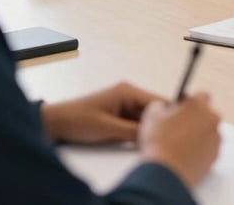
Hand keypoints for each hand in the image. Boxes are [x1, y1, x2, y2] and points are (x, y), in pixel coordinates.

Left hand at [41, 81, 159, 143]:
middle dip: (158, 124)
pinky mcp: (118, 113)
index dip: (169, 113)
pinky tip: (140, 141)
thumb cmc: (78, 120)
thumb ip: (133, 132)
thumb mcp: (108, 129)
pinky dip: (137, 131)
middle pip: (152, 110)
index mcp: (128, 91)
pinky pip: (134, 122)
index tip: (179, 126)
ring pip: (144, 117)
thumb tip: (154, 136)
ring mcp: (123, 103)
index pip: (157, 101)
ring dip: (147, 129)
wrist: (54, 123)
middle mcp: (129, 94)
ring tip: (153, 141)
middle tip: (165, 139)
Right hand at [139, 93, 220, 188]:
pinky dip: (201, 151)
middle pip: (207, 115)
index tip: (182, 108)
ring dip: (199, 135)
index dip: (191, 101)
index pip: (202, 95)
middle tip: (180, 128)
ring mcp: (216, 138)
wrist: (165, 172)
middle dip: (196, 119)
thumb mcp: (152, 116)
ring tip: (181, 145)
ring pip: (208, 132)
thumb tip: (162, 107)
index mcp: (199, 105)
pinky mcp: (215, 156)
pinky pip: (209, 149)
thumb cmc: (159, 142)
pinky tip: (185, 156)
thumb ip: (160, 105)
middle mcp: (212, 119)